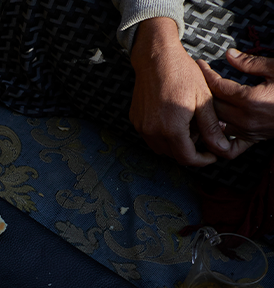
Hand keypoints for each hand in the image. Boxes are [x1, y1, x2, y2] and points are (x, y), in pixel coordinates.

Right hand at [130, 17, 228, 165]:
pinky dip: (163, 135)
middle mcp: (153, 132)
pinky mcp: (136, 121)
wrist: (156, 59)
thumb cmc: (183, 75)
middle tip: (203, 135)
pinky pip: (151, 137)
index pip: (187, 158)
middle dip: (190, 151)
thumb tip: (220, 148)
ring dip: (176, 144)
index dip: (202, 161)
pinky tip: (173, 119)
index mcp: (172, 129)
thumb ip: (211, 127)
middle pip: (173, 155)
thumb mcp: (204, 100)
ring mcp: (141, 127)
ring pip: (161, 148)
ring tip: (189, 126)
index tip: (212, 155)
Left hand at [197, 50, 273, 157]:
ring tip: (199, 102)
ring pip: (215, 125)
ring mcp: (248, 132)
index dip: (206, 74)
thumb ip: (251, 63)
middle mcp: (245, 119)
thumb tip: (229, 54)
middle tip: (197, 81)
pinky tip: (212, 129)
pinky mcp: (253, 140)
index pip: (218, 87)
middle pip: (212, 107)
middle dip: (202, 92)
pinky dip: (218, 141)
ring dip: (206, 114)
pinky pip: (229, 148)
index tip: (199, 65)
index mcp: (249, 100)